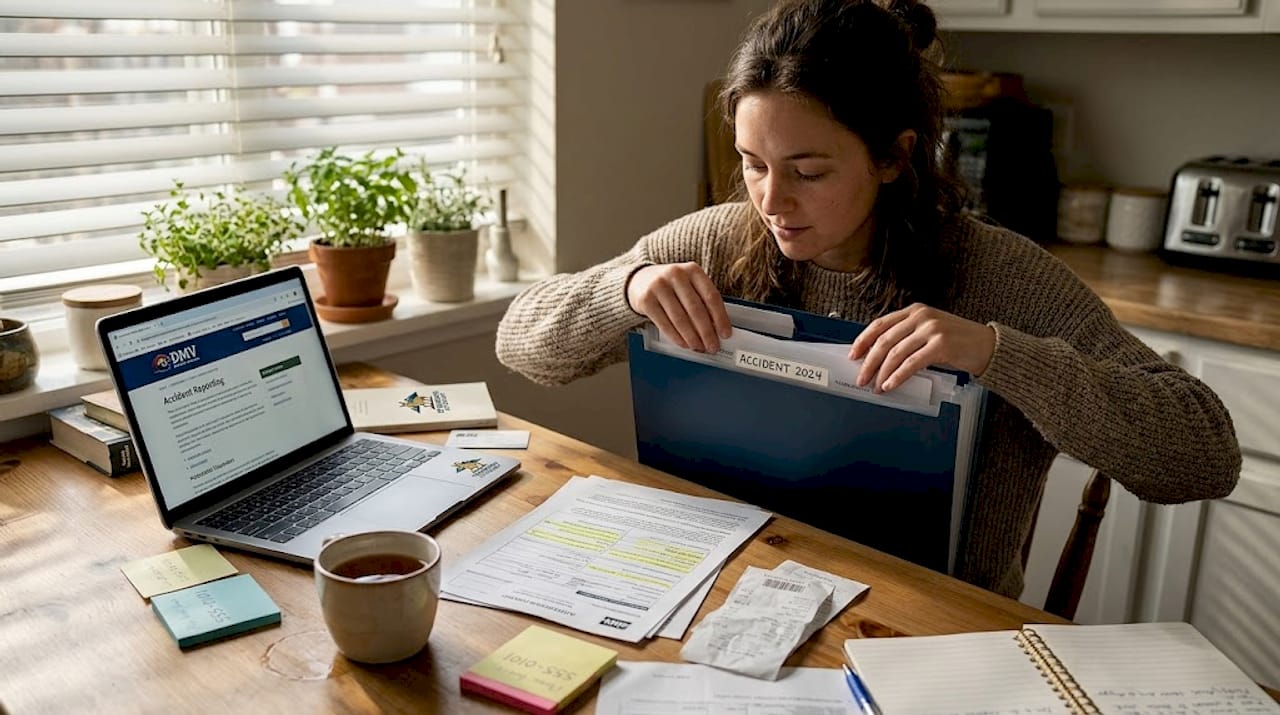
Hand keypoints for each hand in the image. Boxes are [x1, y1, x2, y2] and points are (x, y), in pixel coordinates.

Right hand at [626, 262, 731, 352]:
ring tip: (699, 347)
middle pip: (696, 309)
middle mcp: (675, 275)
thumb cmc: (671, 285)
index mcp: (692, 270)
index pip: (711, 296)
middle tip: (713, 346)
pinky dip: (676, 337)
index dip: (720, 317)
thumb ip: (702, 300)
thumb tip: (717, 328)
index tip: (725, 333)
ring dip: (692, 337)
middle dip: (706, 332)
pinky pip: (664, 323)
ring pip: (680, 318)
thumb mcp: (688, 284)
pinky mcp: (645, 299)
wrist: (639, 279)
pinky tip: (683, 343)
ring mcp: (659, 286)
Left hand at [849, 303, 995, 391]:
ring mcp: (931, 330)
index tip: (853, 355)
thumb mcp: (930, 331)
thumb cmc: (958, 341)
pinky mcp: (940, 345)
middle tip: (861, 377)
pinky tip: (890, 385)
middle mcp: (921, 317)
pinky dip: (898, 376)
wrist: (987, 346)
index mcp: (915, 311)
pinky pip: (911, 364)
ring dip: (882, 373)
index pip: (880, 324)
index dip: (863, 340)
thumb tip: (879, 356)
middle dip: (869, 362)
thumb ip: (907, 336)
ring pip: (895, 354)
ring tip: (876, 386)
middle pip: (884, 340)